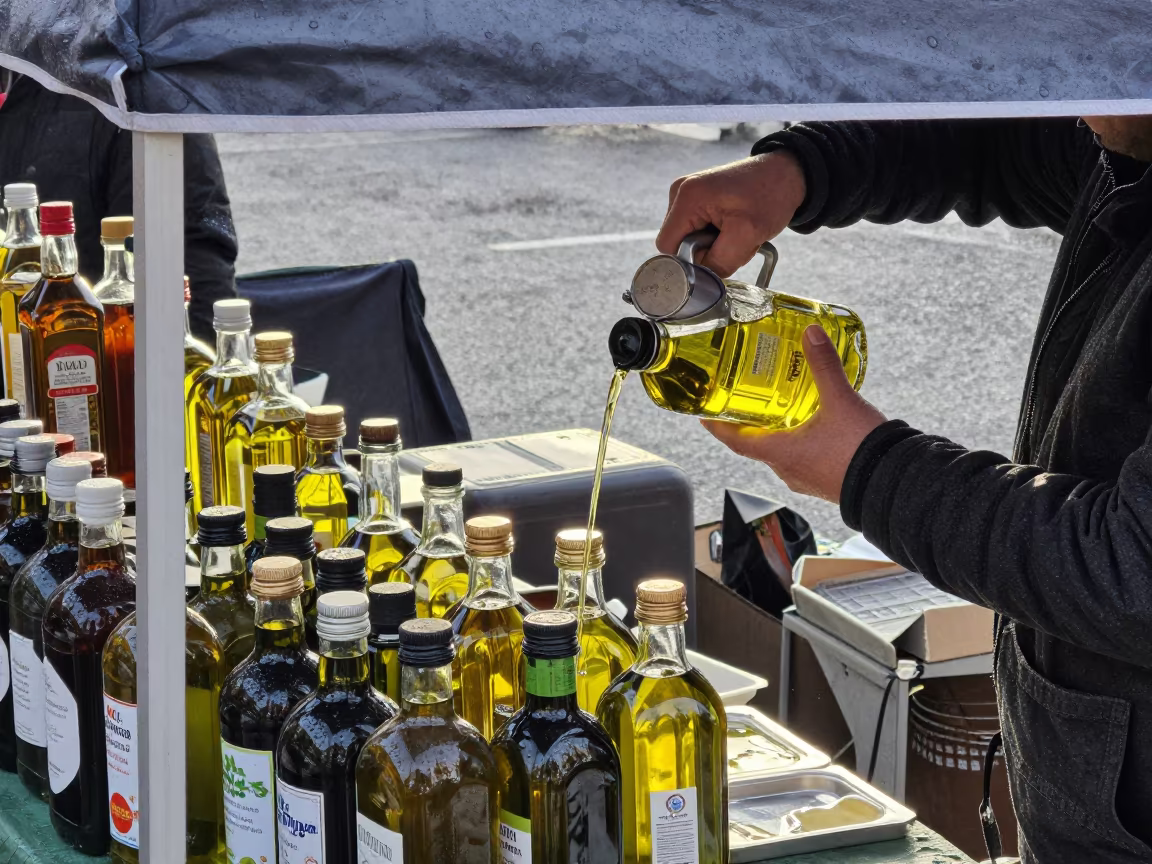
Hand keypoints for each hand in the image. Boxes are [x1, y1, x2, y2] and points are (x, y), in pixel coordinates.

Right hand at [656, 150, 805, 276]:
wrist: (787, 173)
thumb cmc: (770, 194)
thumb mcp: (748, 234)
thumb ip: (719, 262)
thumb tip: (701, 281)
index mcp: (686, 197)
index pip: (668, 248)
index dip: (689, 261)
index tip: (718, 257)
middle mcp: (680, 193)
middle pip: (679, 244)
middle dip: (706, 252)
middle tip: (735, 242)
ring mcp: (688, 195)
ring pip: (691, 241)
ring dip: (716, 246)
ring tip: (739, 233)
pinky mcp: (699, 200)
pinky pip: (699, 232)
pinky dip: (719, 237)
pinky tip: (735, 228)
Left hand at [703, 325, 886, 502]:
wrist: (896, 484)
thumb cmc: (862, 451)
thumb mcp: (840, 401)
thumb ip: (823, 366)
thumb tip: (811, 334)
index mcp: (780, 454)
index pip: (736, 441)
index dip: (717, 427)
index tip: (704, 416)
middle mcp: (788, 470)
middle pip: (756, 446)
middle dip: (749, 425)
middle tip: (743, 403)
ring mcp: (807, 479)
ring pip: (781, 454)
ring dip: (775, 434)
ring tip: (778, 409)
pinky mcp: (826, 482)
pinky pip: (803, 460)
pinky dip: (798, 442)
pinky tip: (812, 426)